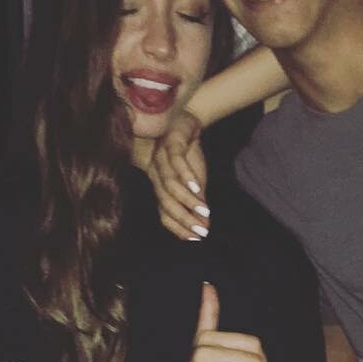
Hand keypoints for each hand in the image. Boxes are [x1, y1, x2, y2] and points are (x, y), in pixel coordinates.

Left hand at [147, 110, 210, 240]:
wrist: (186, 122)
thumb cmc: (188, 155)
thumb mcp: (195, 181)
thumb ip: (198, 201)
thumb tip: (206, 224)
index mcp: (160, 188)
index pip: (164, 213)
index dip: (177, 228)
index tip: (196, 239)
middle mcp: (156, 176)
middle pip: (166, 203)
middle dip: (184, 219)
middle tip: (202, 231)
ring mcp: (161, 160)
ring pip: (170, 185)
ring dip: (187, 200)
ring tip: (204, 212)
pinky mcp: (170, 144)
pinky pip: (176, 163)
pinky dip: (186, 176)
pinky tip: (198, 187)